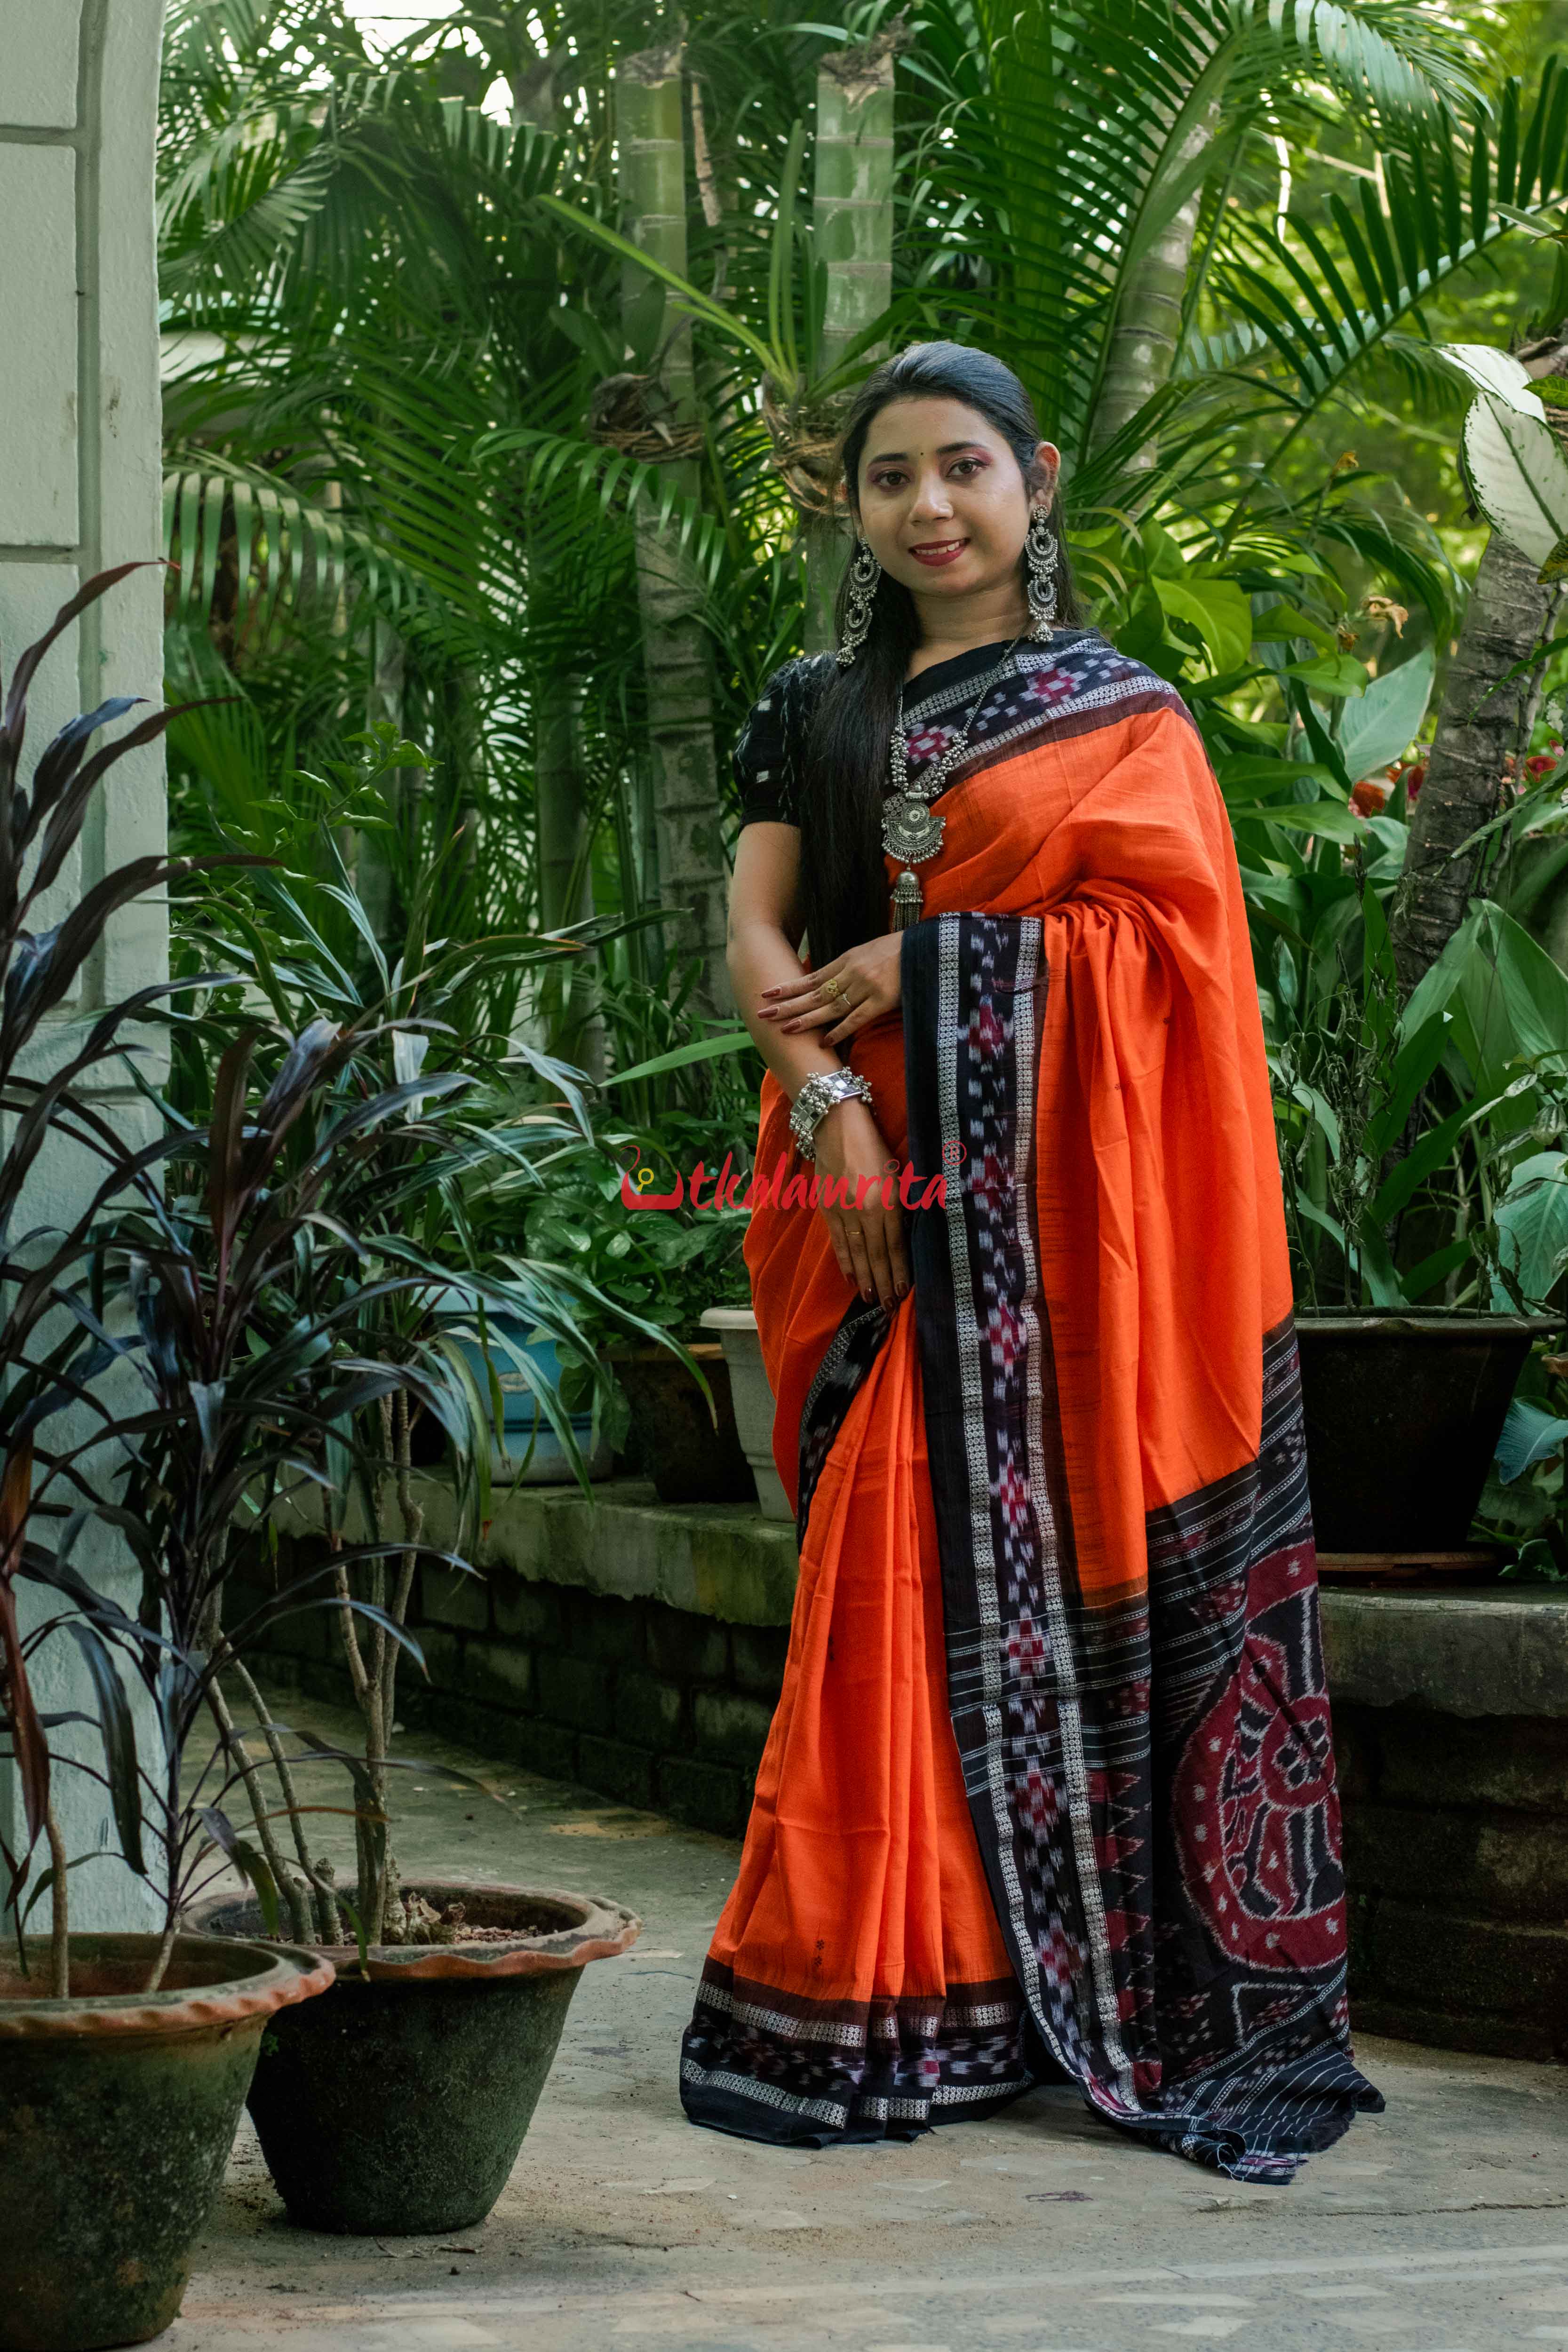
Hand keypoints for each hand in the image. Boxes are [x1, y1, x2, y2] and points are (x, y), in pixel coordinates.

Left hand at [757, 932, 902, 1046]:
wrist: (927, 947)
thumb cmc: (899, 951)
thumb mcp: (868, 952)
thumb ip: (848, 966)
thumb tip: (826, 981)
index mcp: (848, 959)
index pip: (813, 977)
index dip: (790, 986)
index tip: (768, 993)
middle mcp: (852, 972)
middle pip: (815, 993)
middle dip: (788, 1004)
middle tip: (764, 1014)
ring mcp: (866, 987)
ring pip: (830, 1007)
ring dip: (807, 1019)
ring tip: (785, 1029)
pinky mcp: (882, 1000)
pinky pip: (856, 1018)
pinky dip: (839, 1031)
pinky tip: (823, 1042)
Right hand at [810, 1098, 909, 1310]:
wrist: (835, 1125)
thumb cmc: (874, 1144)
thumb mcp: (897, 1172)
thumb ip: (900, 1204)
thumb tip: (905, 1234)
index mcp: (886, 1201)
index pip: (894, 1246)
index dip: (898, 1272)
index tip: (903, 1293)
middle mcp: (865, 1211)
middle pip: (875, 1256)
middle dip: (882, 1284)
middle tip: (888, 1308)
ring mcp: (843, 1212)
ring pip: (855, 1253)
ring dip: (864, 1279)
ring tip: (871, 1300)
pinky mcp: (827, 1209)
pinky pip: (838, 1242)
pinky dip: (844, 1262)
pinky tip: (850, 1276)